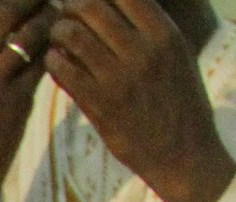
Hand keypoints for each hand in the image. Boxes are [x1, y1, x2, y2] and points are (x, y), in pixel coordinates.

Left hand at [48, 0, 235, 201]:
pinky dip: (52, 60)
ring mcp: (119, 78)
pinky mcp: (99, 105)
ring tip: (57, 37)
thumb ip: (149, 27)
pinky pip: (63, 70)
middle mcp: (142, 50)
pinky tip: (54, 62)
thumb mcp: (176, 54)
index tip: (88, 1)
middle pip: (92, 7)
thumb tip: (117, 4)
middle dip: (71, 6)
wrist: (182, 152)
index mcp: (164, 33)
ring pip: (72, 35)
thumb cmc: (178, 99)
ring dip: (57, 32)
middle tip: (65, 15)